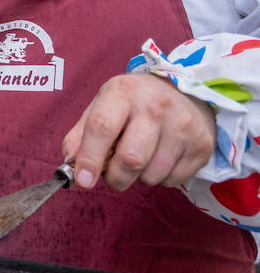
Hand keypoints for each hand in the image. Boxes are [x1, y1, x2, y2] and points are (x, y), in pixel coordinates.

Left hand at [63, 73, 216, 190]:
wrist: (185, 91)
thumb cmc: (135, 102)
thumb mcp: (103, 105)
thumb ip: (81, 134)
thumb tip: (70, 164)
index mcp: (123, 92)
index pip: (102, 128)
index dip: (89, 158)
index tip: (83, 180)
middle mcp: (155, 106)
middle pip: (130, 159)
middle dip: (116, 177)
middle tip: (113, 173)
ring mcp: (183, 125)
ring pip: (152, 175)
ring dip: (139, 178)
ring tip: (141, 158)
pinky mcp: (202, 145)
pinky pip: (173, 181)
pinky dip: (161, 179)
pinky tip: (161, 158)